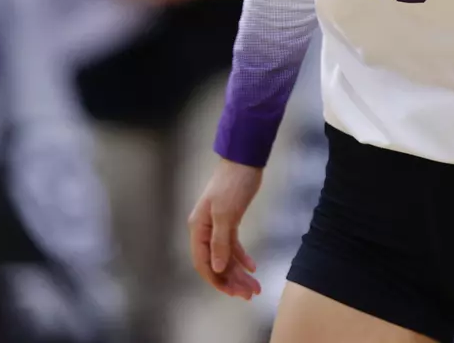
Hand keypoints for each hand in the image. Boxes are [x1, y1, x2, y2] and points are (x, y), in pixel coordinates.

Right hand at [187, 159, 263, 300]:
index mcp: (198, 228)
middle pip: (216, 263)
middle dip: (232, 281)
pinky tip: (253, 267)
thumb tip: (217, 268)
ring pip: (226, 256)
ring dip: (239, 273)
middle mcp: (204, 230)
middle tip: (250, 294)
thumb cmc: (233, 184)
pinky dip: (242, 257)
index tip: (233, 293)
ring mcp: (216, 226)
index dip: (217, 281)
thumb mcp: (226, 213)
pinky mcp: (229, 221)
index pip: (203, 263)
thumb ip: (221, 242)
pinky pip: (233, 245)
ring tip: (255, 287)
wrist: (244, 160)